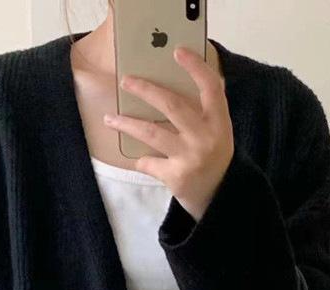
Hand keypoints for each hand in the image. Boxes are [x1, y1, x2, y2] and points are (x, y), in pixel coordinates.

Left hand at [104, 45, 233, 222]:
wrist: (219, 198)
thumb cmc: (213, 158)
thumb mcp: (218, 132)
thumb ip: (203, 111)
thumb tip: (170, 83)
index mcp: (219, 122)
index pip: (211, 87)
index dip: (196, 67)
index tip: (178, 51)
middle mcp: (206, 137)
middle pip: (172, 105)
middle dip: (145, 90)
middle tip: (125, 81)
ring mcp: (191, 158)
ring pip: (152, 133)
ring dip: (127, 124)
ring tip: (110, 118)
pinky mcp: (177, 177)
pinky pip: (149, 162)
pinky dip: (141, 160)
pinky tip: (137, 158)